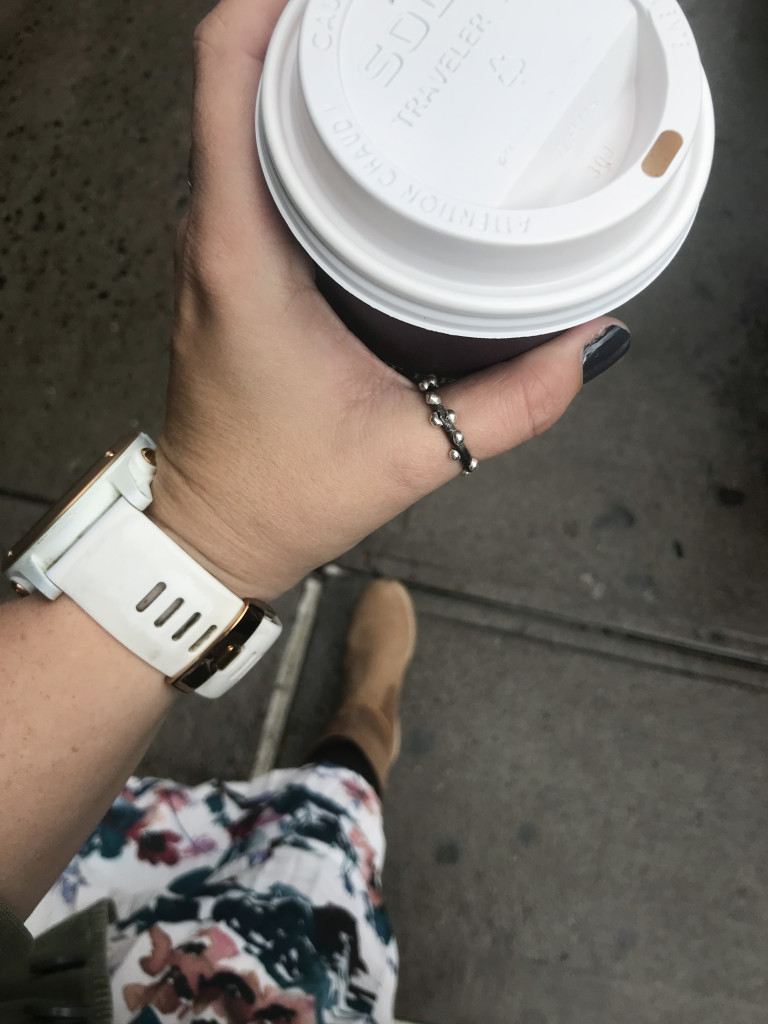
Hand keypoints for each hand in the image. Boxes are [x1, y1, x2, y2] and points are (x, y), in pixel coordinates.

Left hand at [149, 0, 627, 600]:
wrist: (212, 533)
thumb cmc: (281, 493)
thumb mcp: (412, 452)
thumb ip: (512, 402)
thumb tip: (591, 343)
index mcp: (239, 254)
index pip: (226, 77)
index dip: (272, 5)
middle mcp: (212, 234)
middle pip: (238, 78)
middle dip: (310, 28)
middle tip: (399, 21)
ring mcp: (213, 249)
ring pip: (242, 121)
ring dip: (304, 77)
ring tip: (389, 60)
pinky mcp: (227, 269)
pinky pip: (249, 168)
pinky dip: (299, 133)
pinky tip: (365, 140)